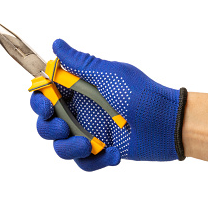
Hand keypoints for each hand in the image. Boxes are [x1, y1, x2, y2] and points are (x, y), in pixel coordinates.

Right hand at [30, 39, 186, 170]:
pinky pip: (85, 163)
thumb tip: (57, 44)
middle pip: (48, 124)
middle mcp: (82, 112)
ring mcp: (91, 133)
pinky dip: (95, 161)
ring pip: (62, 147)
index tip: (46, 103)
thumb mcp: (109, 74)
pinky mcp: (102, 152)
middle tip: (63, 126)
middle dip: (49, 127)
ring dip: (69, 147)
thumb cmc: (140, 93)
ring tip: (88, 145)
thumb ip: (80, 63)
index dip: (40, 101)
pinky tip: (113, 154)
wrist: (167, 122)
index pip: (47, 95)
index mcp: (80, 90)